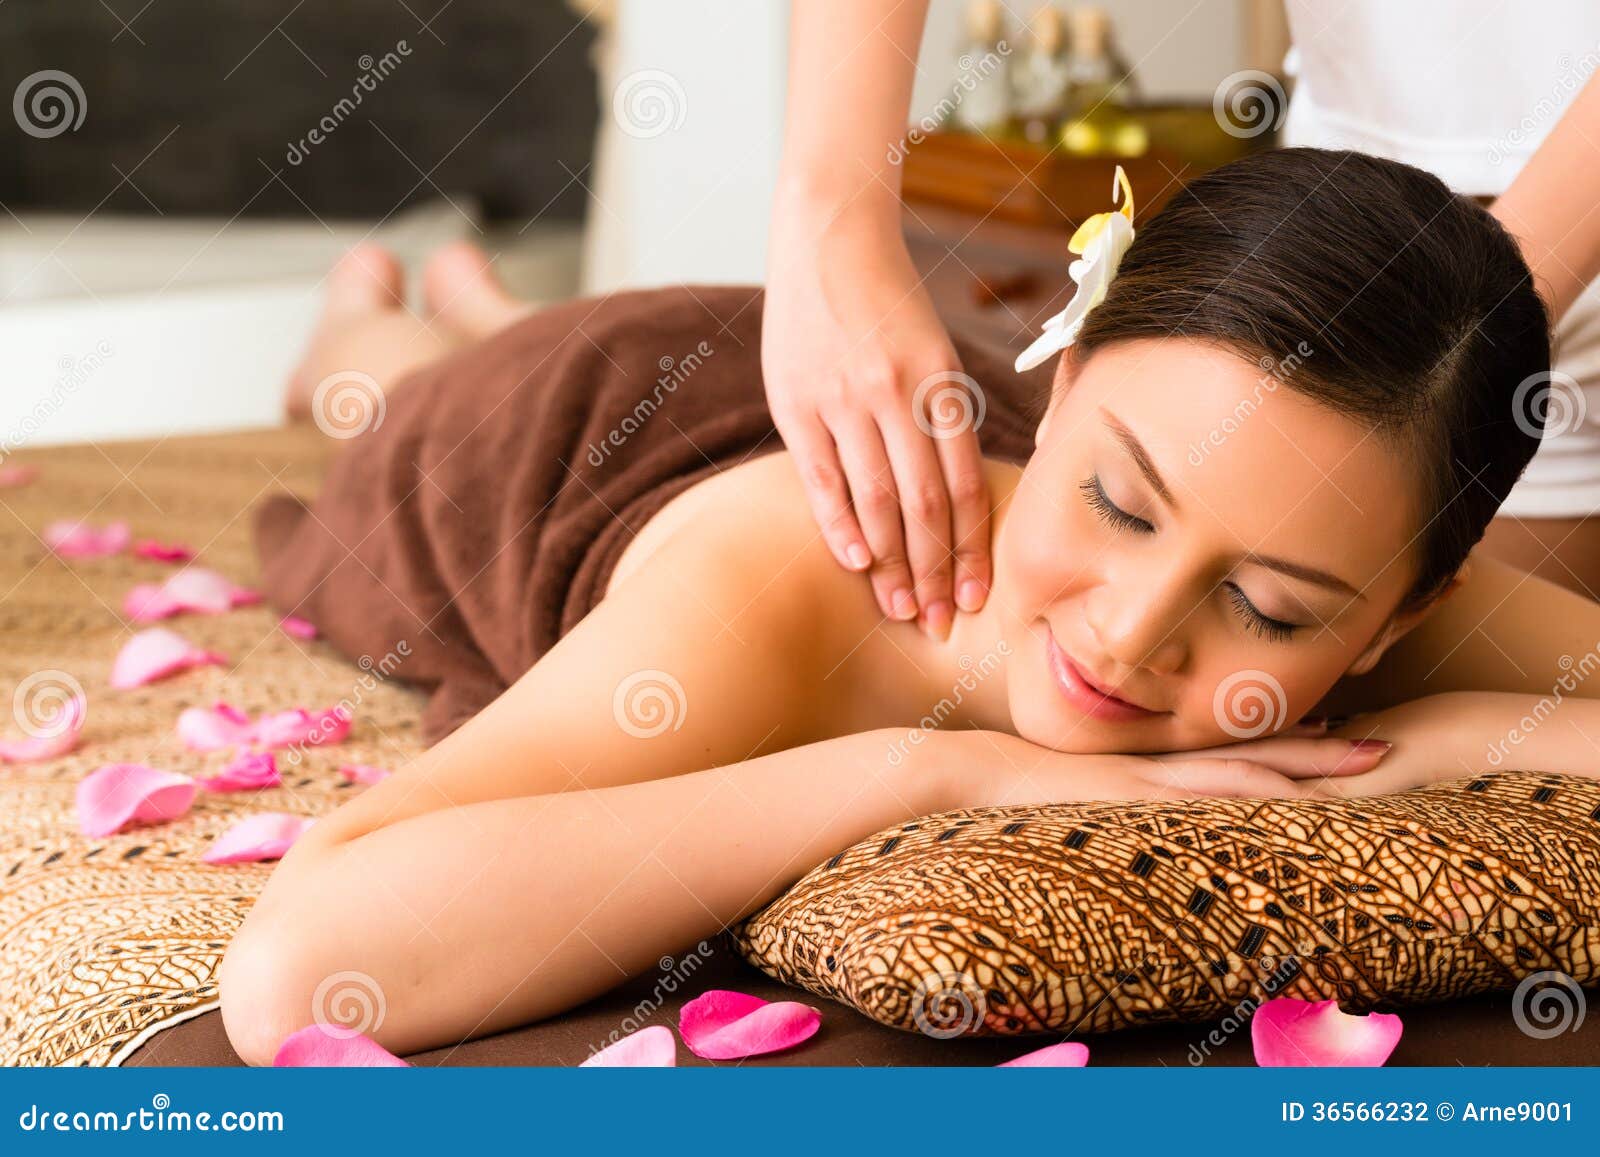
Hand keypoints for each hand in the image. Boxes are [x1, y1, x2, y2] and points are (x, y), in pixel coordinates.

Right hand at [763, 188, 990, 639]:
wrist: (829, 235)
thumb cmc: (888, 302)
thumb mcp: (932, 351)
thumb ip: (941, 417)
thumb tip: (955, 497)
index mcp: (941, 384)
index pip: (964, 485)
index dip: (972, 547)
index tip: (978, 597)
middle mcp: (896, 395)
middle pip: (924, 504)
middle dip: (936, 572)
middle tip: (941, 624)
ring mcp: (843, 399)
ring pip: (875, 499)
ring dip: (890, 563)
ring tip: (902, 609)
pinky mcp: (796, 402)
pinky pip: (821, 478)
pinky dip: (839, 525)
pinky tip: (855, 564)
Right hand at [952, 730, 1392, 809]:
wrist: (973, 771)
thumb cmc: (1013, 788)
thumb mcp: (1074, 797)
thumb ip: (1107, 803)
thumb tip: (1131, 819)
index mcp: (1154, 765)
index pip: (1235, 752)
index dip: (1290, 747)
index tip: (1339, 738)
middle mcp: (1164, 764)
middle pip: (1259, 753)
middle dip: (1323, 751)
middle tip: (1383, 742)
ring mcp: (1154, 775)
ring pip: (1248, 766)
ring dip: (1309, 766)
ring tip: (1365, 758)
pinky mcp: (1138, 791)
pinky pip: (1206, 791)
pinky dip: (1252, 790)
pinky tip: (1289, 794)